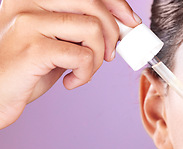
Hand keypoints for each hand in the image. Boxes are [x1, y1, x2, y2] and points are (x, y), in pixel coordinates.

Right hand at [0, 0, 140, 128]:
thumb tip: (117, 29)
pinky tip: (70, 82)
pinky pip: (82, 56)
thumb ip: (78, 31)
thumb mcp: (54, 42)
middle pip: (93, 4)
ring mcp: (29, 23)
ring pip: (92, 29)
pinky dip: (85, 74)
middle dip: (112, 33)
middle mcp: (28, 2)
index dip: (115, 4)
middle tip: (109, 55)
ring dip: (97, 58)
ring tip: (83, 71)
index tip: (130, 22)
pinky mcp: (34, 48)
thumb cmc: (26, 70)